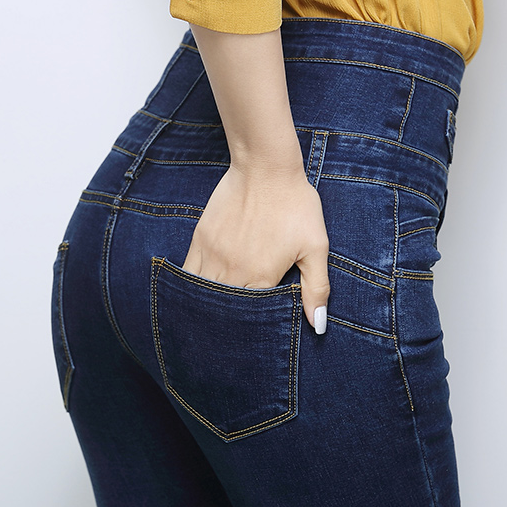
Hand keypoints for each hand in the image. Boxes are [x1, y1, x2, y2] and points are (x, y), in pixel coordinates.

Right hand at [182, 162, 330, 333]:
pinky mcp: (201, 239)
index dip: (252, 329)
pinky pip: (188, 272)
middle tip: (226, 339)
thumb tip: (318, 326)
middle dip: (227, 325)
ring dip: (207, 308)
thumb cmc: (296, 205)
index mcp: (261, 277)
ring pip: (202, 294)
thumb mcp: (315, 247)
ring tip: (210, 321)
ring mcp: (213, 255)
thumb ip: (316, 288)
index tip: (251, 338)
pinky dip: (192, 286)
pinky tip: (196, 294)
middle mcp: (233, 271)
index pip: (251, 317)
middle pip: (224, 310)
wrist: (266, 167)